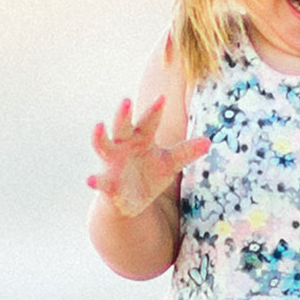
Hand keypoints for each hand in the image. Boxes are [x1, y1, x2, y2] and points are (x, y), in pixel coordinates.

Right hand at [87, 97, 208, 217]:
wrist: (131, 202)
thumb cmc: (148, 175)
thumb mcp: (169, 163)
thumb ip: (186, 152)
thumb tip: (209, 141)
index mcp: (141, 138)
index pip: (148, 121)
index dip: (155, 110)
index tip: (163, 98)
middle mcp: (123, 146)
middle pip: (122, 126)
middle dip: (123, 114)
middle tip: (126, 101)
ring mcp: (112, 163)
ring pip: (103, 146)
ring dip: (99, 136)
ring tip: (99, 126)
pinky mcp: (107, 183)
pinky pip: (99, 181)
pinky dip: (95, 180)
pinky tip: (90, 180)